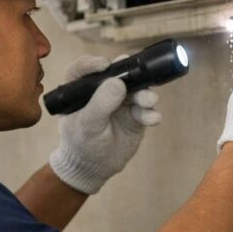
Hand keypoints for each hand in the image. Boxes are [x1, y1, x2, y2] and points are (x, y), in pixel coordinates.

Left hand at [48, 54, 161, 193]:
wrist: (95, 168)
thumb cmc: (82, 144)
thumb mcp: (88, 125)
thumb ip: (101, 103)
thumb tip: (118, 82)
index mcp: (81, 90)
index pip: (84, 69)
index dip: (93, 63)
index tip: (104, 65)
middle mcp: (101, 91)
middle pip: (117, 74)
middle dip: (130, 74)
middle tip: (138, 75)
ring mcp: (121, 102)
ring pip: (136, 90)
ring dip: (145, 94)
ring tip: (148, 101)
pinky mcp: (135, 115)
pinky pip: (146, 109)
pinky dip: (150, 113)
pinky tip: (152, 119)